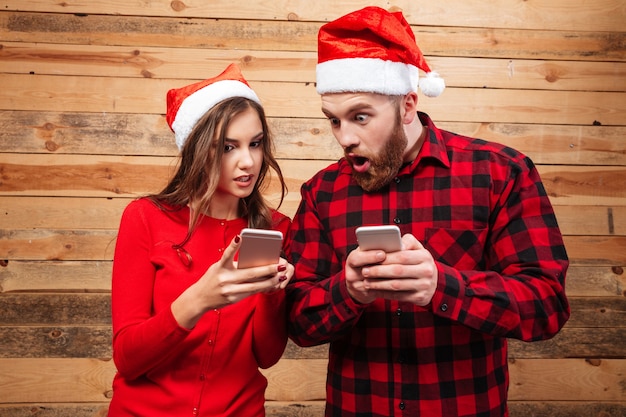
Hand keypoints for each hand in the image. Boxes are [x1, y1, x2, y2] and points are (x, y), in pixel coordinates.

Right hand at [172, 234, 293, 328]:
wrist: (199, 298)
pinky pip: (251, 293)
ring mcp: (229, 290)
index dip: (233, 246)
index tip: (240, 237)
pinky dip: (262, 288)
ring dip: (270, 281)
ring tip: (281, 276)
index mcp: (220, 267)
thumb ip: (231, 264)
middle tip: (280, 265)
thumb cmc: (212, 279)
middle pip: (249, 273)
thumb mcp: (217, 268)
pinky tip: (272, 284)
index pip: (227, 254)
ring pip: (254, 286)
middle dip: (267, 269)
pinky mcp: (233, 299)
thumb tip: (254, 260)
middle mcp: (225, 278)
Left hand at [345, 233, 436, 305]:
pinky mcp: (420, 298)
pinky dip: (384, 293)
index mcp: (425, 256)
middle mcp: (426, 271)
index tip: (371, 259)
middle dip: (378, 271)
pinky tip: (375, 290)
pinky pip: (398, 296)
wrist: (434, 283)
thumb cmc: (420, 262)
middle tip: (365, 271)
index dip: (385, 258)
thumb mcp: (418, 249)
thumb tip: (397, 241)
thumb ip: (407, 241)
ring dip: (378, 284)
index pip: (402, 256)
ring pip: (396, 285)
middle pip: (398, 271)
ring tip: (366, 282)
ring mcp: (424, 286)